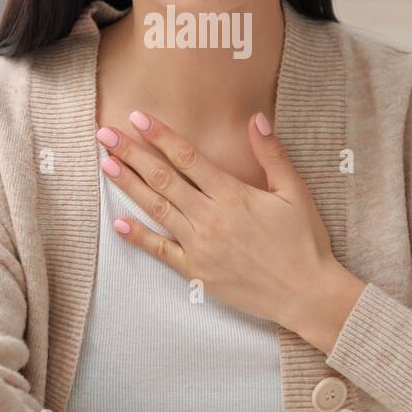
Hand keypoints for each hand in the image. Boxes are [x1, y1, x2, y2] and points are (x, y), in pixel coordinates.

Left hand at [94, 109, 343, 330]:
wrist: (306, 293)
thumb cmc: (304, 241)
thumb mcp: (295, 192)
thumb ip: (272, 155)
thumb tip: (255, 119)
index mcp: (233, 195)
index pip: (188, 158)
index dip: (161, 136)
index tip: (138, 118)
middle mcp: (210, 218)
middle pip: (163, 179)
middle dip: (132, 154)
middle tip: (105, 135)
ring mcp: (200, 246)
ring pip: (157, 209)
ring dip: (128, 186)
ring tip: (106, 165)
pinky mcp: (197, 271)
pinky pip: (161, 251)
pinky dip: (138, 237)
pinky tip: (118, 224)